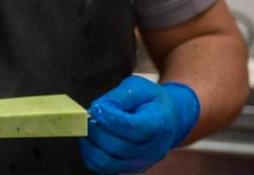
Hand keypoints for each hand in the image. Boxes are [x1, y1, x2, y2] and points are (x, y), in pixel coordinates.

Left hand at [79, 75, 199, 173]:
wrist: (166, 118)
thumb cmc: (150, 100)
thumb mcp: (138, 87)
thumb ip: (119, 97)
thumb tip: (98, 109)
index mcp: (160, 124)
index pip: (137, 129)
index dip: (113, 120)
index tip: (97, 108)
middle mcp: (153, 149)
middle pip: (120, 147)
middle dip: (98, 131)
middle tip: (87, 117)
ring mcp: (141, 163)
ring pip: (108, 162)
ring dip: (91, 144)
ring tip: (87, 127)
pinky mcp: (128, 169)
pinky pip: (103, 167)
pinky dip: (90, 153)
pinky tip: (89, 138)